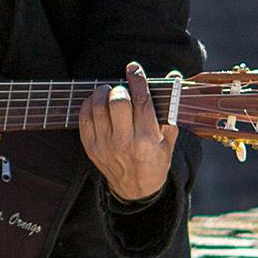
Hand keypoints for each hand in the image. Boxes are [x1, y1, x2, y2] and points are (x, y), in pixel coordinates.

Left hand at [78, 62, 178, 203]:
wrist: (136, 190)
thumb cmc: (155, 160)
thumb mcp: (169, 138)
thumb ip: (170, 107)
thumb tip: (174, 77)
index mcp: (147, 139)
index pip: (141, 101)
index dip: (137, 80)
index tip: (134, 68)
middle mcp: (124, 142)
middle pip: (117, 101)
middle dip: (120, 89)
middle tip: (123, 89)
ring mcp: (105, 145)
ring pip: (98, 107)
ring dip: (102, 93)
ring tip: (109, 91)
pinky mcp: (91, 147)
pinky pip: (84, 118)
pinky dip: (88, 104)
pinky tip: (97, 102)